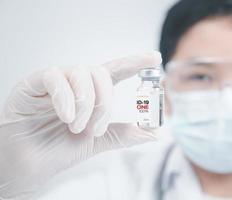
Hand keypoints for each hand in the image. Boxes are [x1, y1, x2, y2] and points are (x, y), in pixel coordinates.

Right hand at [0, 51, 161, 198]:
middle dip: (105, 102)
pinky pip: (55, 76)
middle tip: (96, 129)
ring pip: (82, 73)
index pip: (116, 71)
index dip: (135, 62)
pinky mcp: (34, 82)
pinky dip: (65, 98)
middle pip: (101, 73)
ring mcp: (56, 81)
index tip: (155, 58)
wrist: (28, 164)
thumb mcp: (98, 141)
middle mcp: (76, 83)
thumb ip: (124, 134)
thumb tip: (155, 132)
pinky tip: (65, 117)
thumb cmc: (59, 149)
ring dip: (86, 104)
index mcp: (92, 94)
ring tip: (76, 127)